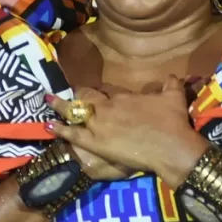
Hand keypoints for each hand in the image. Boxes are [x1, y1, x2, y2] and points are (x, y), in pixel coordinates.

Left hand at [45, 75, 207, 185]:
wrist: (170, 146)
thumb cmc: (172, 121)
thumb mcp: (174, 97)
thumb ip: (171, 84)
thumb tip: (174, 75)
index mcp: (123, 96)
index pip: (106, 90)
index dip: (100, 91)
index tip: (97, 91)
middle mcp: (107, 107)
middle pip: (86, 97)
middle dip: (78, 94)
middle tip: (71, 93)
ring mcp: (99, 125)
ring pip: (74, 112)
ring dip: (60, 106)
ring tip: (48, 101)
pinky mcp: (96, 143)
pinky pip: (73, 134)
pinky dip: (60, 129)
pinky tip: (47, 126)